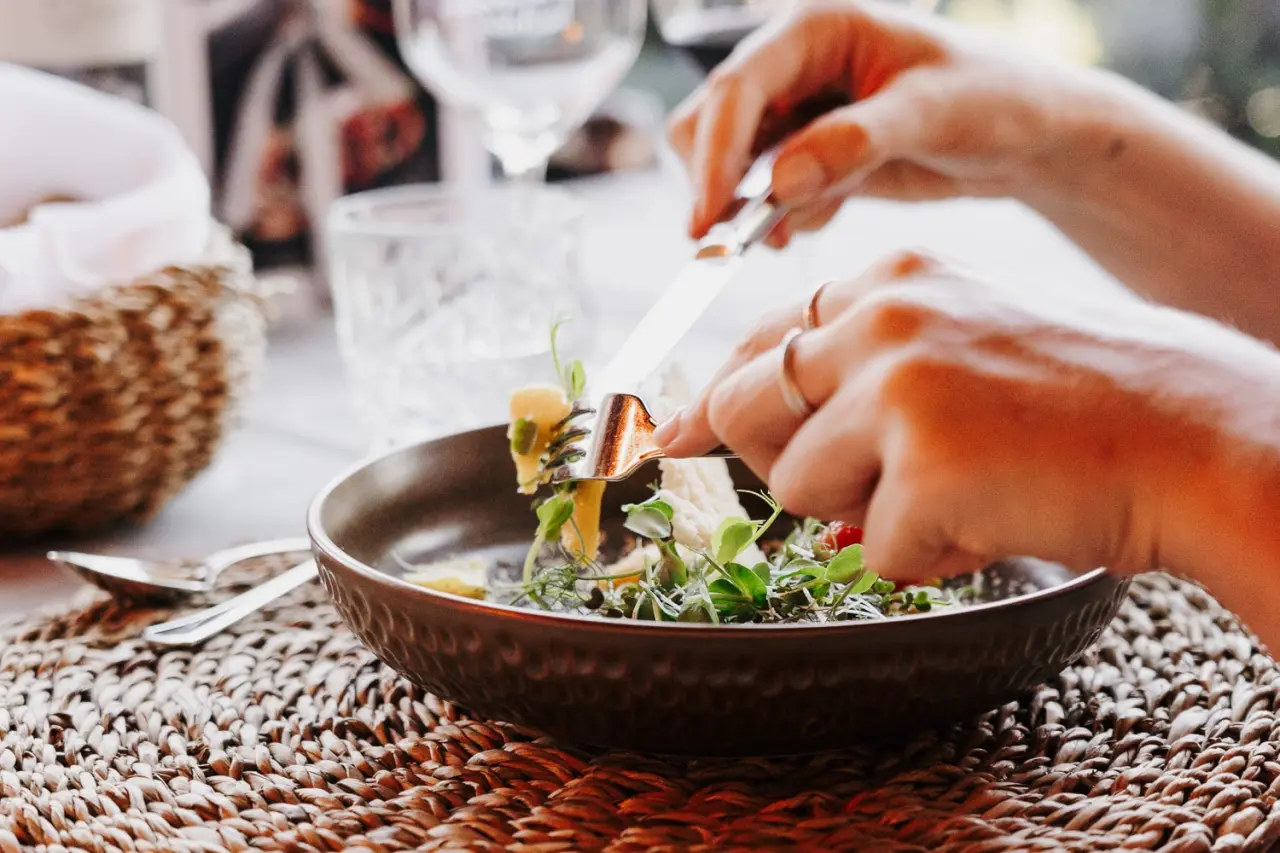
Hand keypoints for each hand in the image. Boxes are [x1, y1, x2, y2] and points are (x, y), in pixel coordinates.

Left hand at [655, 251, 1279, 612]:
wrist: (1190, 436)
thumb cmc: (1074, 403)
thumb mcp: (956, 343)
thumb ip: (853, 369)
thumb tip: (728, 426)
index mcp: (889, 277)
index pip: (757, 338)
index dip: (713, 398)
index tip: (673, 434)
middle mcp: (882, 316)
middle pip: (747, 409)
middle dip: (783, 464)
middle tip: (868, 483)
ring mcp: (900, 386)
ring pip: (798, 486)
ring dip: (869, 511)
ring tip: (961, 488)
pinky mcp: (926, 464)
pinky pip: (876, 548)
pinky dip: (928, 556)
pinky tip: (993, 519)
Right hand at [667, 1, 1091, 244]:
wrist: (1027, 135)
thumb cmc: (994, 98)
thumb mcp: (932, 113)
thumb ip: (853, 143)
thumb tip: (778, 183)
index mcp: (816, 29)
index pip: (738, 87)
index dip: (714, 155)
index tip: (707, 221)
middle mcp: (794, 64)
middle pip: (709, 122)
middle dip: (720, 183)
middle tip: (739, 241)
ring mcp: (797, 111)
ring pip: (729, 163)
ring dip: (751, 206)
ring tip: (803, 224)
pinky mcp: (806, 154)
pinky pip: (762, 193)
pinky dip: (782, 216)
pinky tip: (830, 213)